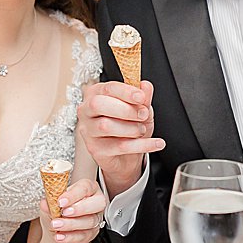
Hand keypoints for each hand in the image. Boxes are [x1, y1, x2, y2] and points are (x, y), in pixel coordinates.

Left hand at [40, 179, 105, 242]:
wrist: (55, 225)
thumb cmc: (57, 207)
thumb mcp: (51, 200)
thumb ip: (49, 201)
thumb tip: (45, 204)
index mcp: (88, 187)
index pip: (85, 187)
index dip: (73, 195)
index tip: (60, 201)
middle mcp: (96, 201)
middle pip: (98, 203)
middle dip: (79, 209)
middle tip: (63, 213)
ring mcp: (96, 218)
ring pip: (90, 221)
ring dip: (71, 224)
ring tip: (56, 225)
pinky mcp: (92, 232)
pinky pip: (85, 236)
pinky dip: (70, 237)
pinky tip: (60, 236)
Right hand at [78, 79, 164, 196]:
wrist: (126, 156)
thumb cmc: (129, 127)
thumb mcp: (139, 109)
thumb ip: (143, 97)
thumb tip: (145, 86)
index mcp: (96, 94)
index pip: (107, 88)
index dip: (125, 91)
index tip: (140, 97)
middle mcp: (87, 111)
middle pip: (98, 104)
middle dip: (125, 109)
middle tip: (142, 114)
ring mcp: (89, 131)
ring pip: (106, 126)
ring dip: (131, 128)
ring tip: (142, 130)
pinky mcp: (95, 149)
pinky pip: (119, 146)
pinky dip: (142, 145)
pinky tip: (155, 143)